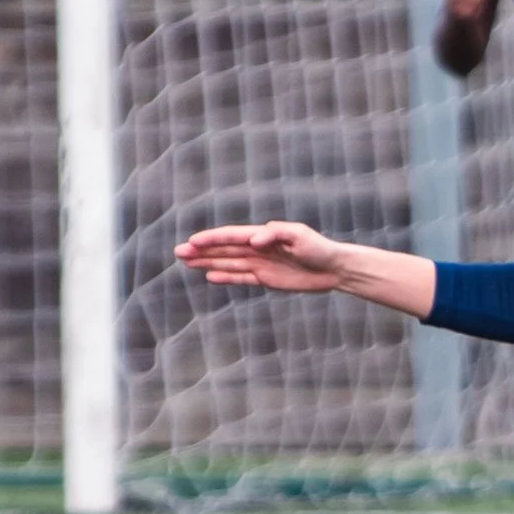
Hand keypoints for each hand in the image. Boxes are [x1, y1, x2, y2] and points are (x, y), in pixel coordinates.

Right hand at [176, 220, 348, 292]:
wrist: (334, 268)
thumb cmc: (319, 248)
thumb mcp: (300, 236)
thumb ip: (276, 234)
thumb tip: (255, 239)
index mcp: (264, 236)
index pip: (232, 236)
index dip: (212, 239)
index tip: (193, 241)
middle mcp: (258, 249)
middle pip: (224, 249)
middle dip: (202, 250)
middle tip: (179, 252)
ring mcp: (261, 264)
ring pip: (228, 263)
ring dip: (208, 262)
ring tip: (187, 262)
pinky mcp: (267, 279)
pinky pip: (241, 278)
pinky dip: (226, 277)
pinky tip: (210, 276)